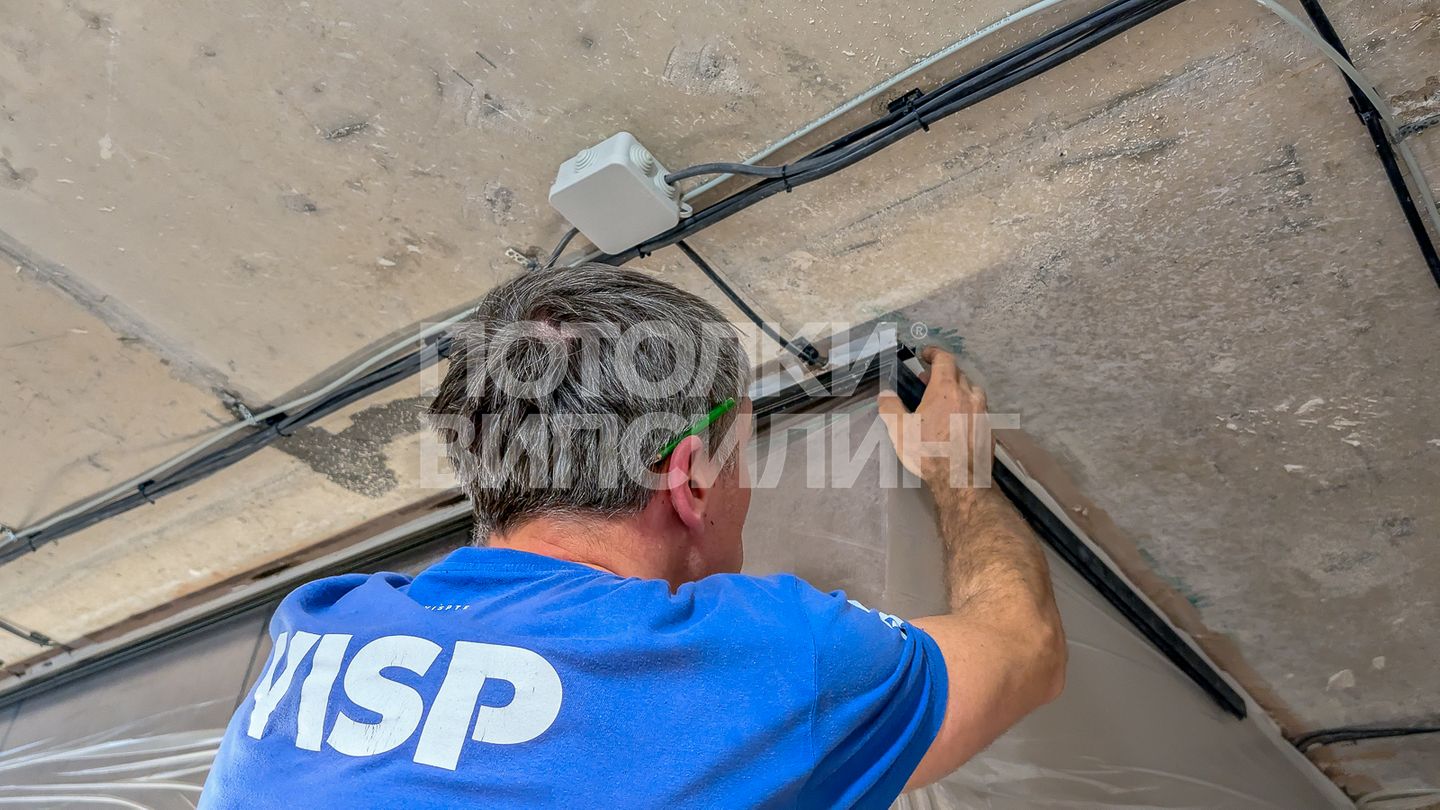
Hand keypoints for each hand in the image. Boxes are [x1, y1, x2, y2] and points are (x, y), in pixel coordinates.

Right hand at [878, 346, 990, 488]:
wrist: (961, 480)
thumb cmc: (929, 453)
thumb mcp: (900, 431)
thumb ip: (890, 408)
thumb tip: (884, 394)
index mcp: (946, 390)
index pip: (944, 360)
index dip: (934, 353)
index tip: (925, 354)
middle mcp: (968, 395)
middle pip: (959, 374)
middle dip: (943, 373)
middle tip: (928, 381)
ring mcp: (982, 412)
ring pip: (972, 390)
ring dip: (959, 389)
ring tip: (946, 400)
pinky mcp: (990, 428)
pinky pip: (980, 409)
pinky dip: (968, 408)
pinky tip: (959, 422)